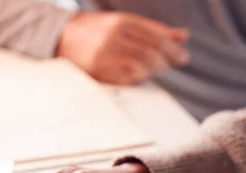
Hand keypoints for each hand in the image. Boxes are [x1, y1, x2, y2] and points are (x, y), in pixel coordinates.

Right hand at [57, 11, 189, 84]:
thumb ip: (155, 30)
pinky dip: (139, 78)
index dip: (173, 48)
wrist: (61, 37)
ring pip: (142, 66)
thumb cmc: (99, 31)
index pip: (156, 37)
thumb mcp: (125, 23)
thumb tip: (184, 36)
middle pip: (152, 52)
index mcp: (123, 21)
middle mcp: (116, 36)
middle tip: (173, 64)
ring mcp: (107, 54)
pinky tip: (141, 76)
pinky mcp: (99, 70)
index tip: (184, 57)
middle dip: (167, 60)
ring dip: (154, 70)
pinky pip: (128, 78)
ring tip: (156, 69)